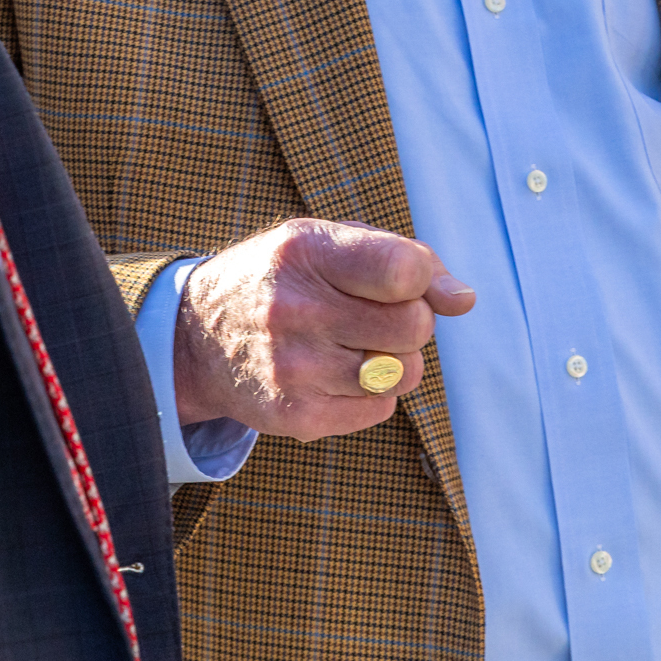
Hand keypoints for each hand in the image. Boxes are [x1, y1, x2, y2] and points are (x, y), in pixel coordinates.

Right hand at [173, 218, 475, 441]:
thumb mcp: (330, 243)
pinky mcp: (294, 417)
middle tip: (380, 316)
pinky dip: (373, 393)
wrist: (196, 338)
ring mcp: (292, 368)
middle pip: (413, 326)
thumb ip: (406, 259)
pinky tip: (337, 373)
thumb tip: (464, 299)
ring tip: (357, 344)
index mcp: (304, 251)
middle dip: (411, 321)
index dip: (420, 278)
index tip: (402, 280)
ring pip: (403, 372)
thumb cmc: (285, 279)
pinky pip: (379, 409)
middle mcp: (294, 309)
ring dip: (396, 360)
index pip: (403, 270)